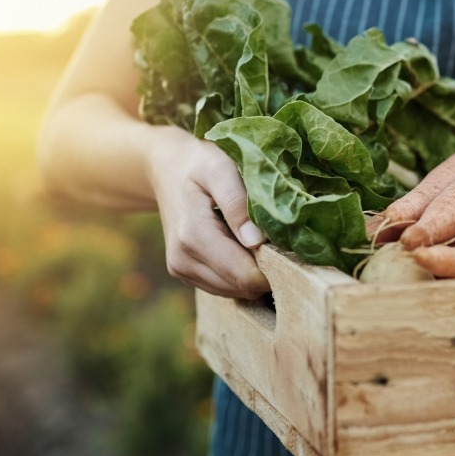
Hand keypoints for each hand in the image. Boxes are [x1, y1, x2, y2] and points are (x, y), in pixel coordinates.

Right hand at [147, 126, 270, 298]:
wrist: (165, 168)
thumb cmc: (198, 163)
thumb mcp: (220, 170)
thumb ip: (237, 203)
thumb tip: (257, 241)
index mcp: (194, 236)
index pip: (244, 275)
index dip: (273, 267)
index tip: (288, 245)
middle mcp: (183, 260)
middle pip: (241, 287)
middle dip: (266, 270)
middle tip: (279, 240)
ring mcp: (181, 270)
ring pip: (234, 291)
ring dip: (252, 273)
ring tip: (259, 240)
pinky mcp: (184, 273)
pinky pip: (223, 287)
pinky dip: (238, 273)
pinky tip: (242, 246)